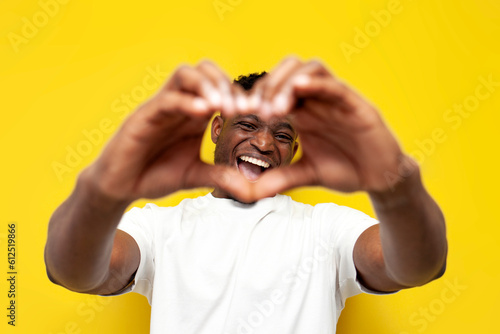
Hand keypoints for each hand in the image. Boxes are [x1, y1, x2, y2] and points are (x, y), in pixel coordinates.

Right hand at [83, 61, 246, 202]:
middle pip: (204, 70)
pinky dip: (185, 101)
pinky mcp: (144, 116)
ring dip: (207, 85)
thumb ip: (221, 177)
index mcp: (195, 114)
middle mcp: (180, 104)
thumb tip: (251, 190)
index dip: (240, 96)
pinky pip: (166, 99)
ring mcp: (162, 107)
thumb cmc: (155, 174)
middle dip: (226, 83)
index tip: (259, 111)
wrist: (121, 187)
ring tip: (223, 105)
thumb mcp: (195, 176)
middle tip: (242, 107)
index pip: (220, 89)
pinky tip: (202, 111)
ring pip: (185, 75)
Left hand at [215, 58, 409, 201]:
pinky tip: (300, 88)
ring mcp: (337, 99)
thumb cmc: (346, 169)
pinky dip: (317, 83)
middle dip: (268, 85)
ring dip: (289, 82)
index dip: (256, 96)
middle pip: (289, 71)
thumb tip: (249, 193)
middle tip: (256, 109)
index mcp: (304, 112)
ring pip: (311, 69)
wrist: (380, 179)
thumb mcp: (307, 174)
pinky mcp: (356, 105)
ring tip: (275, 107)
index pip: (276, 90)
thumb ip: (280, 179)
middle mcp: (318, 100)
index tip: (240, 112)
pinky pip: (336, 86)